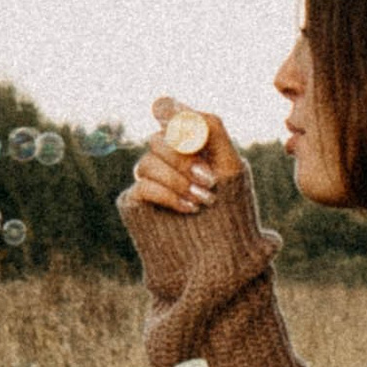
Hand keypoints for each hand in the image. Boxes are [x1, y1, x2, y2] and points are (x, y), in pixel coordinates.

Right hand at [131, 95, 245, 218]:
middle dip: (183, 157)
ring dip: (178, 180)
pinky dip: (168, 195)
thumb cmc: (231, 211)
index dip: (168, 110)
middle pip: (157, 138)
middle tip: (208, 179)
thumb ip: (211, 129)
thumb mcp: (230, 164)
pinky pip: (143, 186)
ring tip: (203, 200)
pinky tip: (189, 208)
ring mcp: (149, 180)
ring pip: (147, 162)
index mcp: (188, 142)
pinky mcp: (135, 202)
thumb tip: (177, 108)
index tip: (178, 121)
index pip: (167, 112)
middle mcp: (166, 158)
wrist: (217, 258)